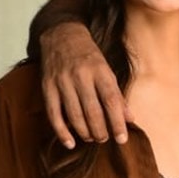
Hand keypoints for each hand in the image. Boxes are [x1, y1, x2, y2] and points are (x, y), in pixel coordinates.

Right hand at [40, 23, 128, 148]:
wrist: (61, 35)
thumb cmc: (89, 56)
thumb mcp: (107, 70)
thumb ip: (117, 95)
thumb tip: (130, 119)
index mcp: (100, 71)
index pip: (111, 101)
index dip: (117, 123)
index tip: (122, 139)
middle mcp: (81, 76)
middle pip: (92, 112)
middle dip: (100, 131)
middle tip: (104, 138)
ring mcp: (62, 82)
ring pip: (74, 115)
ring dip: (84, 132)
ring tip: (91, 138)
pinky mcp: (48, 87)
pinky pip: (54, 114)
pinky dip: (62, 132)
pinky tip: (70, 143)